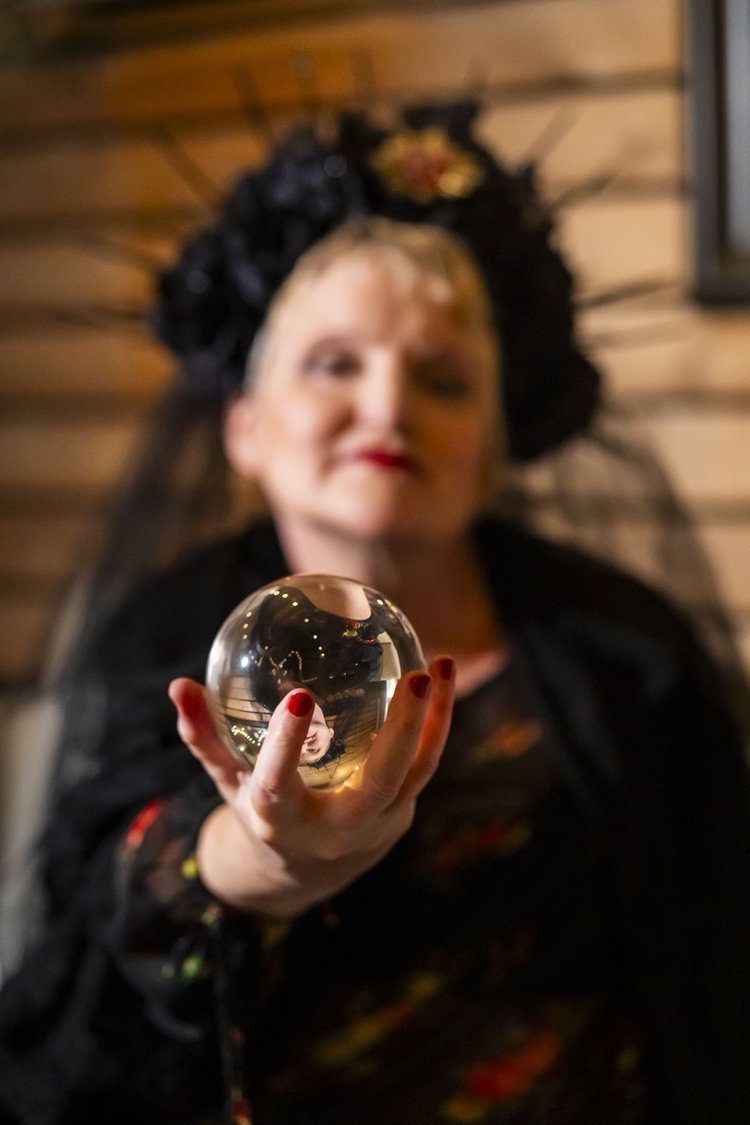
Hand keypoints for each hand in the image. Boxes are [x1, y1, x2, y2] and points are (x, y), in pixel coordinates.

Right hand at [168, 657, 453, 916]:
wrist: (307, 870)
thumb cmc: (261, 808)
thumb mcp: (228, 779)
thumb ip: (204, 735)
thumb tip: (178, 684)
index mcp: (285, 819)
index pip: (283, 783)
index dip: (288, 744)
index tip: (300, 695)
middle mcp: (337, 826)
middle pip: (377, 784)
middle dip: (400, 733)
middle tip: (414, 677)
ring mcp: (377, 822)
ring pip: (416, 772)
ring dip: (435, 719)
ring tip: (441, 665)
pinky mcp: (401, 811)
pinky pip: (427, 764)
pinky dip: (439, 723)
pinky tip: (445, 678)